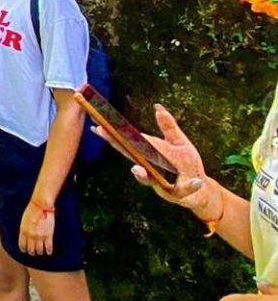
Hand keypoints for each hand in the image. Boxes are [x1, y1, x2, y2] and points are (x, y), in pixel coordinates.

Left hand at [19, 201, 54, 256]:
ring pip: (39, 251)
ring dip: (40, 252)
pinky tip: (49, 252)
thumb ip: (24, 230)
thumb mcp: (24, 221)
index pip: (22, 245)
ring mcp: (40, 236)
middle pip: (31, 250)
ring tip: (41, 252)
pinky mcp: (48, 235)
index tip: (26, 250)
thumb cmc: (32, 211)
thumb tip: (25, 238)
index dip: (24, 249)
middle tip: (34, 252)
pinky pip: (48, 248)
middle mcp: (31, 235)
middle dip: (32, 252)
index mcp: (23, 231)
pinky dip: (48, 252)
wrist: (41, 205)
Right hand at [95, 103, 212, 210]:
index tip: (99, 126)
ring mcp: (161, 183)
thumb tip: (158, 107)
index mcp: (149, 155)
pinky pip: (182, 191)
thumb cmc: (187, 164)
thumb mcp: (179, 142)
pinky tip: (197, 182)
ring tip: (137, 169)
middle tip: (104, 136)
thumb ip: (168, 126)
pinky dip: (190, 187)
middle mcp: (150, 169)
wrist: (202, 188)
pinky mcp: (177, 194)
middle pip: (132, 158)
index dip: (114, 136)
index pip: (129, 144)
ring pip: (148, 179)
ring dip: (142, 175)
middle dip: (119, 147)